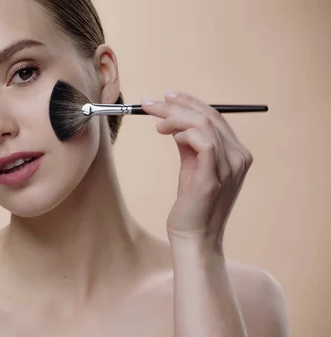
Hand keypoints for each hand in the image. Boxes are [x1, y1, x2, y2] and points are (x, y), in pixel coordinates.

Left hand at [141, 91, 252, 250]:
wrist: (194, 236)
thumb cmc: (192, 203)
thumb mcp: (192, 166)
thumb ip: (189, 144)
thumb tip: (174, 122)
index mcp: (236, 152)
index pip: (215, 116)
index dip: (189, 102)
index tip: (165, 96)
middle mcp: (238, 156)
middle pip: (209, 115)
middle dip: (176, 104)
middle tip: (150, 104)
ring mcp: (229, 167)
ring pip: (204, 124)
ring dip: (174, 117)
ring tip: (155, 122)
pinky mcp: (213, 177)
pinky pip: (204, 143)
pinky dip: (184, 132)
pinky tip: (168, 134)